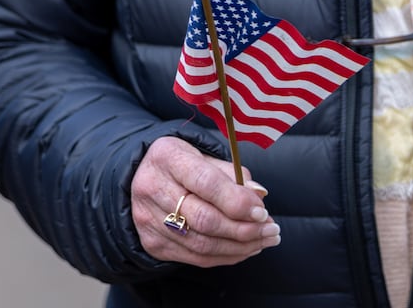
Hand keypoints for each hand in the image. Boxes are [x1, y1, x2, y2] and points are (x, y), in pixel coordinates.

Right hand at [131, 137, 280, 267]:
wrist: (141, 177)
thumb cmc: (182, 164)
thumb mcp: (204, 155)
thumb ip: (232, 174)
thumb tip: (259, 195)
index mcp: (168, 157)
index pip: (206, 183)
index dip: (237, 201)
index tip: (262, 211)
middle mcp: (152, 188)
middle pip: (204, 219)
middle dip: (245, 229)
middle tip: (272, 229)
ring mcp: (149, 219)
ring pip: (202, 244)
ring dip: (241, 246)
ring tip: (265, 240)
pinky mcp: (153, 242)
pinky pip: (196, 257)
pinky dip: (227, 256)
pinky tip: (246, 248)